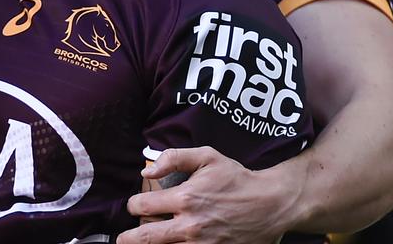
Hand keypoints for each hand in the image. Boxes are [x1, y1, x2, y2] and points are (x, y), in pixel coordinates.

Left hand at [119, 147, 289, 243]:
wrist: (270, 204)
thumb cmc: (236, 179)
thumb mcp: (208, 157)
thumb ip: (174, 157)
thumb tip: (147, 170)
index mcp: (185, 198)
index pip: (142, 205)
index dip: (134, 205)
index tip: (137, 205)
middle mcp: (190, 225)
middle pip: (145, 238)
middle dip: (128, 239)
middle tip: (122, 239)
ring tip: (145, 243)